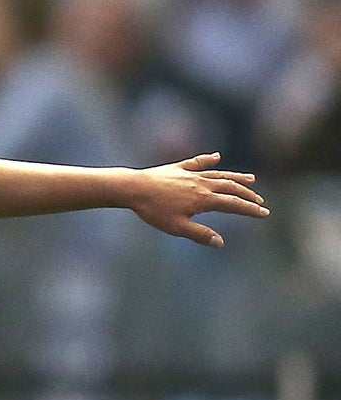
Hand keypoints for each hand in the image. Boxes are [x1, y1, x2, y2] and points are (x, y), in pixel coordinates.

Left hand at [127, 155, 266, 246]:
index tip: (264, 213)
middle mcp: (202, 184)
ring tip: (251, 179)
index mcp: (204, 199)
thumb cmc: (154, 210)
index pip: (234, 205)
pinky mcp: (178, 168)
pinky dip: (209, 160)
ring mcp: (191, 174)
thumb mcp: (177, 228)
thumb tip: (220, 243)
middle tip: (259, 201)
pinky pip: (197, 162)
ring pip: (219, 174)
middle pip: (231, 188)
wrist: (134, 188)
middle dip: (247, 195)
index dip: (250, 209)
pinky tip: (217, 156)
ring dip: (236, 177)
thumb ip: (200, 234)